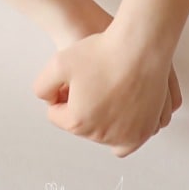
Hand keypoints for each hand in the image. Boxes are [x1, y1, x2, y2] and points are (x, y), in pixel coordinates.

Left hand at [33, 26, 181, 155]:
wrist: (140, 48)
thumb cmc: (103, 54)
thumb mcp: (57, 63)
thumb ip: (43, 87)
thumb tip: (49, 101)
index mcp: (78, 121)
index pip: (57, 115)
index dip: (60, 94)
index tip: (71, 80)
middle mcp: (102, 135)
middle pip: (81, 125)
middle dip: (80, 107)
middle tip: (89, 82)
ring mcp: (127, 137)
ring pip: (102, 133)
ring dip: (100, 118)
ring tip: (105, 90)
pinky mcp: (145, 132)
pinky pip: (128, 141)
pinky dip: (122, 131)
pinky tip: (120, 107)